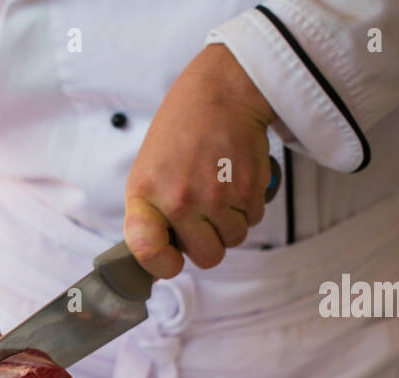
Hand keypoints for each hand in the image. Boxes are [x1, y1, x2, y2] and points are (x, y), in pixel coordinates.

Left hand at [124, 44, 276, 277]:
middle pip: (206, 257)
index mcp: (145, 195)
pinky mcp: (248, 189)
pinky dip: (247, 205)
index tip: (170, 261)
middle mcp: (179, 200)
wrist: (221, 92)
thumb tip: (162, 263)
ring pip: (233, 240)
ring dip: (230, 222)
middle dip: (209, 242)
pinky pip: (252, 220)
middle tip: (204, 214)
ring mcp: (216, 196)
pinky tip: (235, 178)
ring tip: (219, 189)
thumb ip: (151, 216)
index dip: (160, 265)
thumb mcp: (148, 172)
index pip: (145, 251)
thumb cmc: (180, 134)